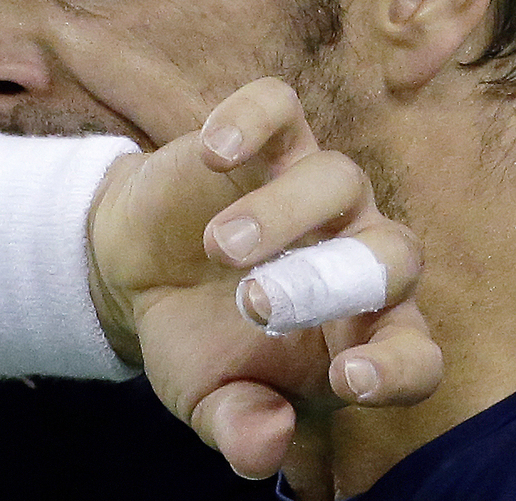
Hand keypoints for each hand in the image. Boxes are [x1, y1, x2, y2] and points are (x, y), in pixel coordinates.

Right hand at [89, 78, 441, 479]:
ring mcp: (311, 186)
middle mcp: (352, 250)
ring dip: (283, 213)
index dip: (397, 368)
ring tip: (220, 247)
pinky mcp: (266, 136)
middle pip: (395, 254)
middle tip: (256, 302)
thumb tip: (268, 444)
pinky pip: (279, 106)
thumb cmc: (191, 337)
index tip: (347, 380)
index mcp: (356, 330)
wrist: (137, 269)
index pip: (415, 350)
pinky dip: (251, 119)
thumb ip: (241, 430)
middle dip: (335, 280)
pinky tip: (214, 152)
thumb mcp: (208, 399)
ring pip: (338, 177)